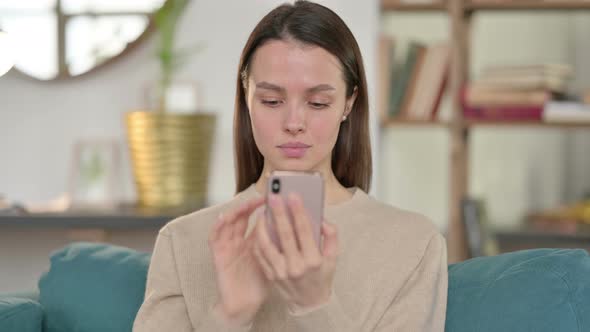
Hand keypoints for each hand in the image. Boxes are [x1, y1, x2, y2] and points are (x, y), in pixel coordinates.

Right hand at [208, 197, 268, 325]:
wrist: (245, 304)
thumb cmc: (260, 283)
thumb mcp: (273, 259)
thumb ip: (279, 243)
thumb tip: (296, 226)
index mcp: (252, 240)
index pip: (256, 218)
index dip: (264, 207)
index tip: (277, 198)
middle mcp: (238, 240)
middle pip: (242, 216)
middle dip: (252, 205)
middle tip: (265, 197)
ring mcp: (227, 246)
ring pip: (228, 222)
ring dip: (236, 211)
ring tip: (248, 204)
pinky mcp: (218, 255)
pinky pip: (214, 237)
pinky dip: (217, 226)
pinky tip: (224, 218)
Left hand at [253, 193, 339, 312]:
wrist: (310, 302)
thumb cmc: (322, 274)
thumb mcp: (333, 257)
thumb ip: (331, 236)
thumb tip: (321, 219)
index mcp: (314, 260)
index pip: (304, 231)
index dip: (298, 212)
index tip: (293, 196)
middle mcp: (296, 266)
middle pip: (284, 235)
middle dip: (278, 213)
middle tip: (273, 196)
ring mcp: (281, 273)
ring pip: (267, 245)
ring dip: (263, 226)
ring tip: (263, 212)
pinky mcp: (271, 276)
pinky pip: (261, 255)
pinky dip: (258, 240)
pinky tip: (260, 228)